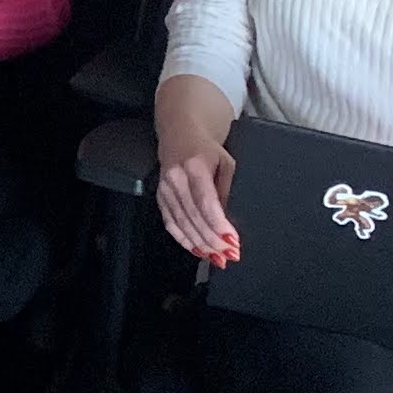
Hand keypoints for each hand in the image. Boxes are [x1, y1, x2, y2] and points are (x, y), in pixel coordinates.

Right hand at [152, 124, 239, 265]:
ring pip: (181, 223)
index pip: (206, 202)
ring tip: (216, 258)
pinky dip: (183, 239)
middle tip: (229, 256)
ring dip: (199, 243)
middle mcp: (175, 178)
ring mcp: (164, 188)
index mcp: (194, 166)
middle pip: (193, 216)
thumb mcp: (226, 163)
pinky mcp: (160, 196)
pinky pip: (170, 222)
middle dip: (212, 240)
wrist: (180, 134)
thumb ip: (226, 191)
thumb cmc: (206, 149)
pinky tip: (197, 250)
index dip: (218, 225)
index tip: (232, 242)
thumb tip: (226, 221)